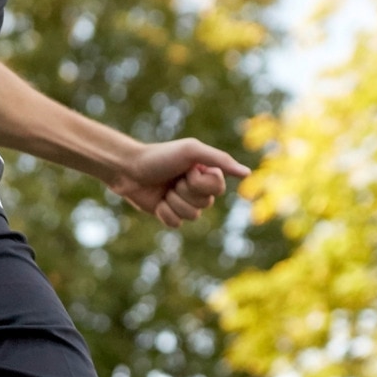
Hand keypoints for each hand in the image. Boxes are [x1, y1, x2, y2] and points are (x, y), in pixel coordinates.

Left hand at [108, 139, 250, 225]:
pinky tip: (158, 203)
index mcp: (206, 172)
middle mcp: (198, 188)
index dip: (201, 183)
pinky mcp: (169, 214)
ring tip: (164, 190)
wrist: (128, 170)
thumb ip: (220, 160)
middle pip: (206, 204)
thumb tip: (248, 173)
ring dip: (174, 202)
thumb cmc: (160, 156)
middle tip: (173, 180)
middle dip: (186, 192)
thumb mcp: (191, 151)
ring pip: (192, 216)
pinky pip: (176, 224)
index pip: (218, 188)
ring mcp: (183, 202)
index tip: (187, 170)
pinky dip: (165, 213)